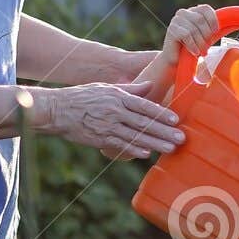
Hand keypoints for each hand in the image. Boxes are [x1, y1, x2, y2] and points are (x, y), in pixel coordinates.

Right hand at [40, 81, 184, 158]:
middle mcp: (115, 111)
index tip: (176, 120)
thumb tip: (150, 85)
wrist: (57, 109)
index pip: (144, 106)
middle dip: (164, 131)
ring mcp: (107, 126)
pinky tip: (146, 153)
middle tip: (181, 138)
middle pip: (144, 123)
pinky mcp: (99, 138)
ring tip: (170, 148)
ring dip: (154, 143)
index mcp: (118, 97)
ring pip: (135, 136)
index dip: (161, 113)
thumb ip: (131, 89)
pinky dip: (133, 149)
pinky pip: (119, 145)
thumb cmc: (82, 97)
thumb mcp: (106, 88)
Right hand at [159, 4, 218, 64]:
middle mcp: (183, 13)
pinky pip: (186, 35)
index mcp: (193, 11)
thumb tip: (238, 24)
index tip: (215, 33)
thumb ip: (216, 29)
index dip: (213, 20)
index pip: (205, 8)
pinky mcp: (171, 30)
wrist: (177, 62)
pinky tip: (194, 52)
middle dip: (206, 35)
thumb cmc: (194, 48)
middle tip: (206, 47)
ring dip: (200, 43)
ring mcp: (176, 20)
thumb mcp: (207, 36)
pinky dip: (192, 45)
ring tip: (200, 51)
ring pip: (193, 28)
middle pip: (200, 19)